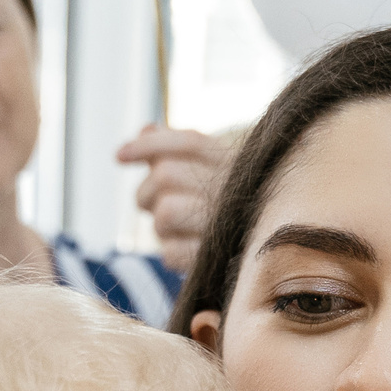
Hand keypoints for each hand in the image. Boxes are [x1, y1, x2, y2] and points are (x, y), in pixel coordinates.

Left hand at [115, 124, 229, 277]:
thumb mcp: (213, 173)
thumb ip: (178, 149)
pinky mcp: (218, 261)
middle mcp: (234, 190)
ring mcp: (227, 227)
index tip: (118, 156)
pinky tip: (186, 249)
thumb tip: (146, 128)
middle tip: (151, 204)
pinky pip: (170, 252)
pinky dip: (170, 251)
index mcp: (236, 163)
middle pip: (165, 174)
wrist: (271, 256)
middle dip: (147, 192)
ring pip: (164, 213)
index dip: (149, 145)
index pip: (187, 142)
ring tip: (175, 229)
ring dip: (159, 224)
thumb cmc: (232, 210)